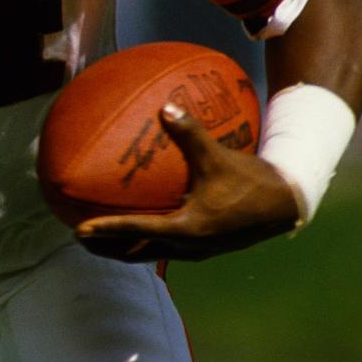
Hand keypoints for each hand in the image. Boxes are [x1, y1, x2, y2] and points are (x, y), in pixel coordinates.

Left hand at [75, 103, 300, 262]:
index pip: (137, 230)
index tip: (79, 230)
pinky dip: (142, 240)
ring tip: (97, 239)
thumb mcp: (218, 156)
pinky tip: (136, 225)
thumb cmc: (251, 180)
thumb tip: (165, 107)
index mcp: (187, 229)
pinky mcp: (201, 247)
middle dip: (105, 248)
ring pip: (148, 254)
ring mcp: (194, 251)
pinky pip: (163, 247)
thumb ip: (190, 133)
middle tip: (77, 237)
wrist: (284, 205)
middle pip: (134, 252)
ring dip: (121, 248)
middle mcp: (187, 246)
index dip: (106, 230)